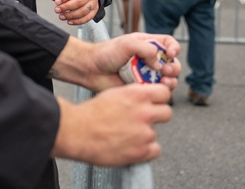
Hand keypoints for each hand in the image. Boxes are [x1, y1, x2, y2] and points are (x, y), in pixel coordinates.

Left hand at [52, 0, 97, 24]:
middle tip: (57, 10)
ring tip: (61, 16)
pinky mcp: (95, 9)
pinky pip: (88, 17)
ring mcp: (94, 0)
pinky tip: (69, 21)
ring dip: (71, 16)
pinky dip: (78, 21)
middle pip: (80, 1)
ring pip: (84, 11)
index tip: (57, 2)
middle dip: (66, 7)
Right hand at [53, 85, 171, 164]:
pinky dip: (145, 150)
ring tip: (128, 135)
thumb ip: (133, 96)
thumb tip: (144, 99)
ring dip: (146, 135)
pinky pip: (155, 150)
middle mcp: (144, 112)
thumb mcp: (114, 94)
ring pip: (156, 133)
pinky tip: (131, 146)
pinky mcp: (141, 151)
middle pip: (167, 113)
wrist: (77, 132)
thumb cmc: (90, 114)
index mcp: (137, 94)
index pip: (164, 92)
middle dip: (157, 116)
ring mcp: (144, 132)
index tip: (156, 102)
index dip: (159, 98)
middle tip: (145, 120)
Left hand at [86, 33, 180, 92]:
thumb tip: (159, 63)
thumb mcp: (127, 44)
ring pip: (167, 79)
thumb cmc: (106, 53)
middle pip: (172, 63)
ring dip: (170, 80)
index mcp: (147, 44)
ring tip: (164, 81)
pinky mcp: (142, 88)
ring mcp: (146, 74)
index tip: (170, 53)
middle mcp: (149, 59)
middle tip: (166, 70)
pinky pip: (156, 91)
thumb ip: (146, 49)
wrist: (92, 69)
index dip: (173, 48)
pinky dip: (159, 91)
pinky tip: (153, 89)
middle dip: (174, 67)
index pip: (168, 43)